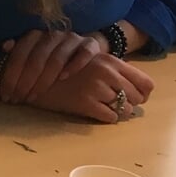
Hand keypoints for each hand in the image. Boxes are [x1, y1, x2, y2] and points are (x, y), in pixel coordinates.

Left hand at [0, 28, 106, 103]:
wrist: (82, 51)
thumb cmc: (51, 57)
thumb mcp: (32, 54)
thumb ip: (18, 51)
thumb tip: (4, 46)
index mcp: (35, 35)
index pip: (20, 54)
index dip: (11, 75)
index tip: (6, 94)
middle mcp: (53, 35)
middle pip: (36, 58)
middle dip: (25, 81)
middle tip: (19, 98)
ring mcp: (72, 39)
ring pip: (57, 58)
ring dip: (45, 78)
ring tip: (35, 94)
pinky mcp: (90, 45)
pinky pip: (84, 53)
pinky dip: (74, 65)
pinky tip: (64, 78)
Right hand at [24, 55, 154, 122]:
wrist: (30, 75)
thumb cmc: (58, 66)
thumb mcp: (88, 59)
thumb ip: (109, 68)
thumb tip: (138, 89)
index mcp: (109, 59)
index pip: (145, 82)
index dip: (143, 93)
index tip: (134, 98)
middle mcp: (106, 70)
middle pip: (138, 97)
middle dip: (130, 103)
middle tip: (118, 105)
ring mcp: (96, 86)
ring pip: (124, 108)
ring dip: (117, 111)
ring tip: (103, 107)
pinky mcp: (85, 102)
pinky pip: (109, 116)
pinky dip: (105, 117)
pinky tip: (94, 111)